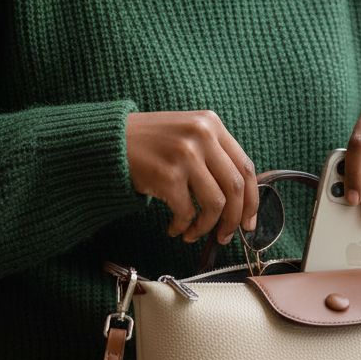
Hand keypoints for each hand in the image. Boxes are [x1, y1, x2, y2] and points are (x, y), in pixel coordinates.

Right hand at [125, 110, 258, 244]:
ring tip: (194, 233)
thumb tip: (240, 197)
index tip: (249, 220)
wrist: (107, 140)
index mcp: (211, 124)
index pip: (245, 166)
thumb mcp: (187, 133)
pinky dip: (183, 227)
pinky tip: (175, 228)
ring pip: (215, 204)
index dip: (252, 199)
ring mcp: (185, 154)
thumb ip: (213, 153)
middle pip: (235, 188)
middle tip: (225, 236)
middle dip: (234, 219)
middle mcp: (202, 135)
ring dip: (206, 227)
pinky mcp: (167, 175)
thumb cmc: (149, 142)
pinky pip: (187, 212)